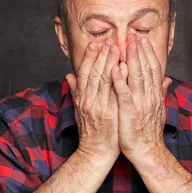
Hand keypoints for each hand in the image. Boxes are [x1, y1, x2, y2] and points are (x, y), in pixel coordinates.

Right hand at [66, 39, 120, 162]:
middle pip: (94, 72)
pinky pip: (115, 93)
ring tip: (117, 47)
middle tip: (110, 40)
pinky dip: (118, 79)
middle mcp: (89, 101)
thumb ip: (75, 91)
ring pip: (104, 79)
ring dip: (110, 61)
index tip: (96, 43)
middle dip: (102, 54)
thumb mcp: (79, 110)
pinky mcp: (111, 114)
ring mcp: (100, 107)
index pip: (85, 72)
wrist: (96, 152)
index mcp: (81, 98)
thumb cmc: (90, 131)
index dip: (90, 56)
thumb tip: (68, 75)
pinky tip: (123, 68)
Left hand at [111, 34, 171, 161]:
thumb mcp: (158, 109)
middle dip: (139, 51)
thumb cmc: (149, 132)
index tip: (142, 39)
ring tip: (125, 44)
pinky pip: (124, 94)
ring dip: (131, 59)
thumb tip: (168, 79)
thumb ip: (161, 92)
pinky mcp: (130, 113)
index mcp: (155, 95)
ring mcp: (140, 104)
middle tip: (133, 35)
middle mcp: (150, 96)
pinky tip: (116, 68)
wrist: (148, 152)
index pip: (153, 69)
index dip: (148, 53)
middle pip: (145, 69)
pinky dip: (120, 80)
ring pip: (136, 77)